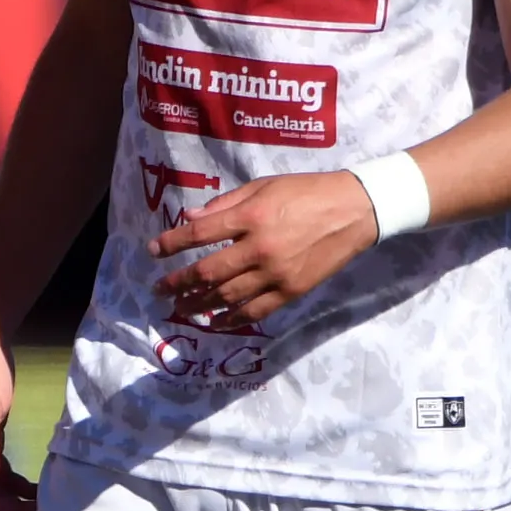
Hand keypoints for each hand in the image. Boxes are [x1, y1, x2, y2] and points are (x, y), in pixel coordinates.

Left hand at [151, 168, 378, 329]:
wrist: (357, 210)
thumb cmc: (307, 192)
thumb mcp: (264, 186)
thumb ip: (225, 204)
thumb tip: (190, 218)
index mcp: (251, 216)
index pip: (199, 234)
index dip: (171, 244)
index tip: (152, 251)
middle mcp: (260, 247)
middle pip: (208, 271)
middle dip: (178, 283)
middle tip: (158, 289)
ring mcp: (277, 272)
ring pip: (228, 296)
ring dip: (199, 304)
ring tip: (180, 308)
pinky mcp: (293, 289)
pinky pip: (257, 310)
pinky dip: (233, 320)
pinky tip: (215, 323)